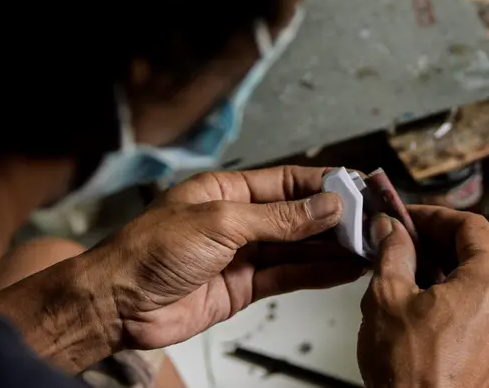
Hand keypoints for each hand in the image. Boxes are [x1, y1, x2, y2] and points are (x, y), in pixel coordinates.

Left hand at [93, 166, 366, 349]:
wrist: (116, 305)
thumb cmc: (149, 252)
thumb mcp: (221, 223)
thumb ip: (279, 218)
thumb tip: (326, 206)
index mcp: (228, 189)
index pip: (288, 182)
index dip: (325, 184)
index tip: (359, 188)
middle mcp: (238, 219)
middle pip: (298, 215)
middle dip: (336, 218)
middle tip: (372, 221)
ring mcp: (242, 254)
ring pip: (299, 247)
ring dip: (333, 248)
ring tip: (368, 246)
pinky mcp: (243, 286)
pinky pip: (289, 275)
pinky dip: (318, 273)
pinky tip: (344, 269)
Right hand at [358, 206, 488, 387]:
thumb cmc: (412, 373)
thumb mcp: (388, 298)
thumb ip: (392, 254)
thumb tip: (391, 232)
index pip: (470, 225)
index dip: (435, 217)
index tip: (408, 219)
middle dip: (450, 244)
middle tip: (415, 247)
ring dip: (460, 276)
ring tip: (420, 283)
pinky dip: (469, 306)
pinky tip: (436, 316)